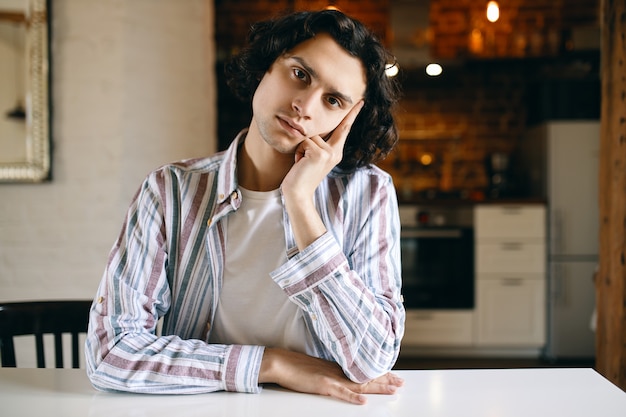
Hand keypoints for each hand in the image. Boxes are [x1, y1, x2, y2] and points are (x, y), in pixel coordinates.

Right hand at [259, 348, 403, 404]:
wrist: (280, 362)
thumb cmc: (295, 365)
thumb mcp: (317, 367)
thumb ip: (330, 371)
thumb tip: (341, 375)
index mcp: (337, 367)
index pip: (362, 370)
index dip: (379, 373)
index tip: (393, 375)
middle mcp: (338, 371)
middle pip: (365, 376)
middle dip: (385, 380)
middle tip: (401, 382)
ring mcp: (331, 377)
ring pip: (359, 384)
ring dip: (377, 387)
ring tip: (393, 389)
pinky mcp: (322, 385)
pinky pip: (340, 392)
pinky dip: (352, 397)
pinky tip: (363, 400)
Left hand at [281, 100, 363, 201]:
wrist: (298, 194)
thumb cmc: (300, 175)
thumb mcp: (311, 157)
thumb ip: (316, 143)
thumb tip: (310, 126)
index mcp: (336, 152)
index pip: (344, 130)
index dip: (352, 115)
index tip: (360, 102)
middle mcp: (336, 152)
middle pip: (339, 126)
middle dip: (350, 113)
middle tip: (360, 100)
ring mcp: (329, 153)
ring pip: (312, 134)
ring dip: (302, 146)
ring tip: (301, 160)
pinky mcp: (319, 154)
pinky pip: (305, 141)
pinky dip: (298, 151)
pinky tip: (300, 163)